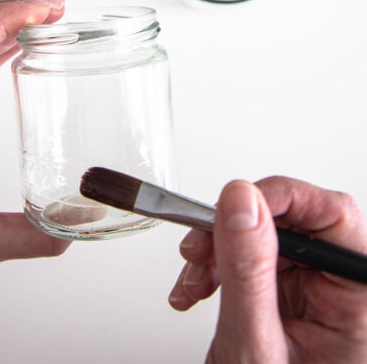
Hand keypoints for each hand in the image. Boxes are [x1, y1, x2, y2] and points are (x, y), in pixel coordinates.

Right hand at [169, 177, 366, 362]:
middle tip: (201, 252)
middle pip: (293, 218)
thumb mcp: (255, 346)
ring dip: (220, 249)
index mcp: (358, 299)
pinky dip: (220, 266)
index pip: (332, 214)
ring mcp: (317, 292)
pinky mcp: (292, 295)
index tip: (232, 207)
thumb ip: (248, 270)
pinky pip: (254, 256)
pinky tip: (200, 288)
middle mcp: (343, 289)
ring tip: (195, 282)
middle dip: (236, 229)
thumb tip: (241, 200)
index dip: (279, 198)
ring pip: (267, 232)